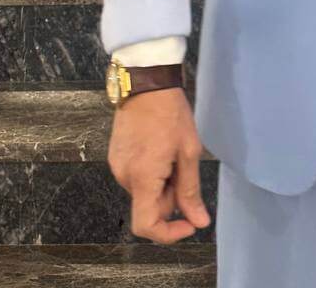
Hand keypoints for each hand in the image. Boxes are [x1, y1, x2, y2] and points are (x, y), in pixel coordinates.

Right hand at [107, 86, 211, 242]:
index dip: (169, 233)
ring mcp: (117, 165)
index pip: (146, 226)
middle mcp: (124, 176)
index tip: (189, 222)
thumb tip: (199, 222)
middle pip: (149, 206)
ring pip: (143, 191)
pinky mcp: (116, 156)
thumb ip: (191, 190)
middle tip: (185, 167)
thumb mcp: (189, 151)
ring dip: (161, 183)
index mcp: (141, 178)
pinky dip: (150, 173)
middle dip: (170, 196)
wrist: (146, 82)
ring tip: (173, 153)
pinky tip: (161, 149)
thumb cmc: (171, 113)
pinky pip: (135, 176)